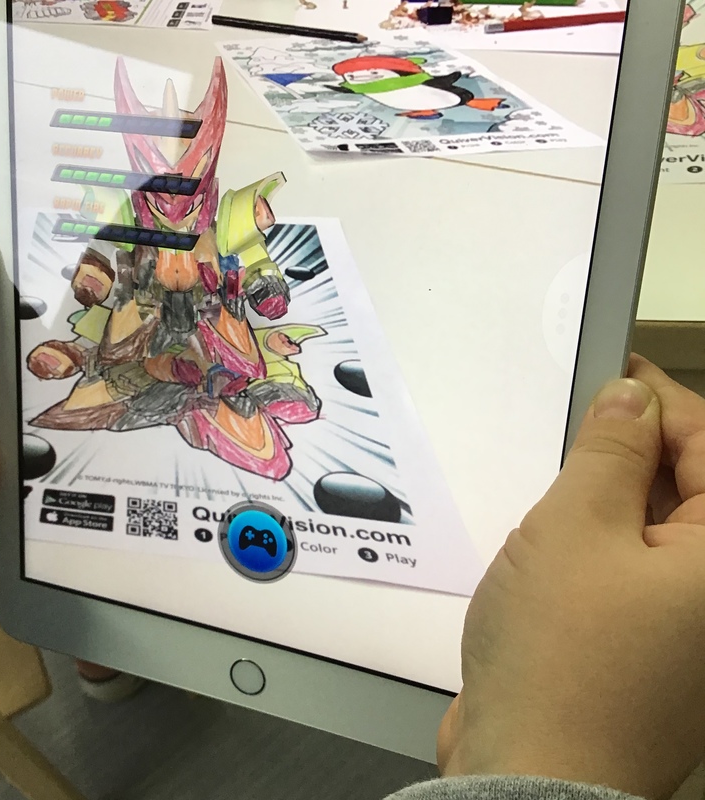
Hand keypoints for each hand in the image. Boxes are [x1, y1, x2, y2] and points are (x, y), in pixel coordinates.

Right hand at [438, 357, 704, 799]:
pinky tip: (553, 541)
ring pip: (650, 528)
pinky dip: (595, 542)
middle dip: (631, 448)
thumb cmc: (561, 656)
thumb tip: (631, 399)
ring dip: (606, 496)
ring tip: (559, 483)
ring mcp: (682, 624)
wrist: (528, 768)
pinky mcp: (645, 644)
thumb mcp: (576, 526)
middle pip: (683, 488)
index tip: (616, 374)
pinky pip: (627, 569)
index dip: (660, 401)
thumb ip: (609, 451)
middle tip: (576, 424)